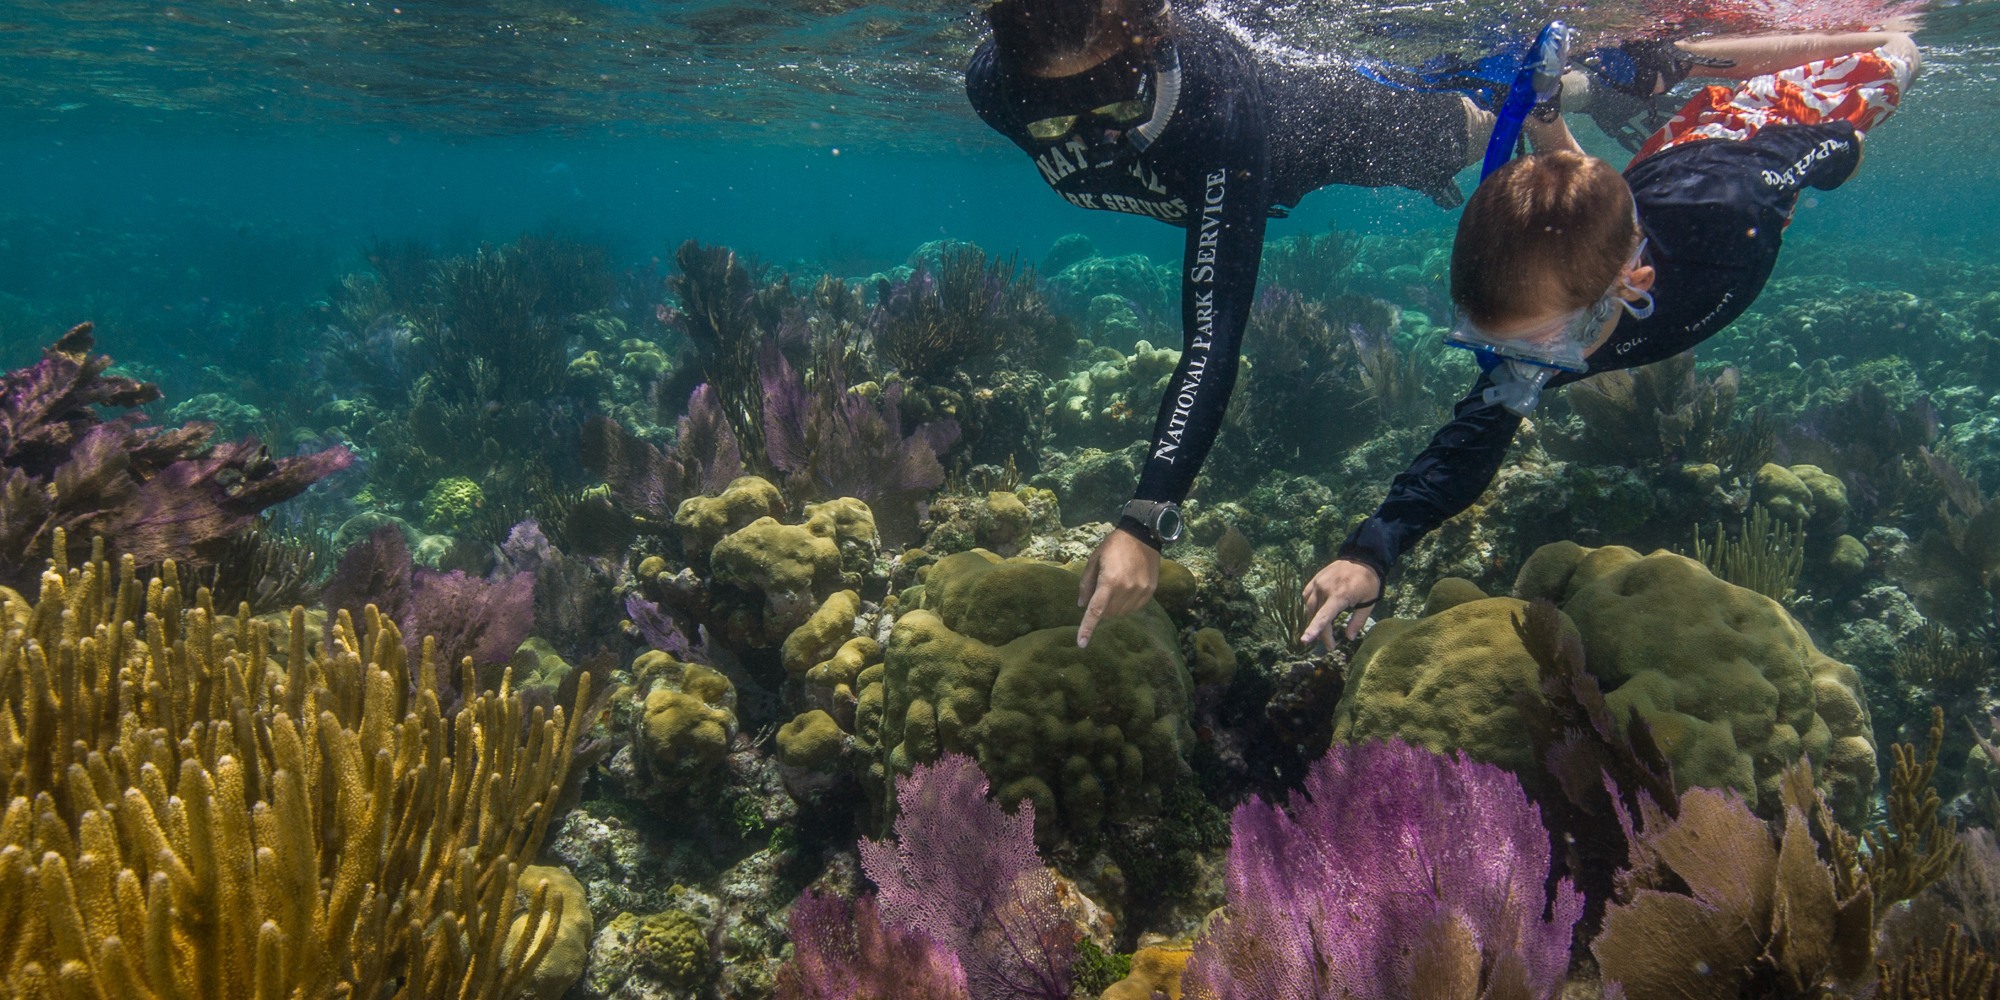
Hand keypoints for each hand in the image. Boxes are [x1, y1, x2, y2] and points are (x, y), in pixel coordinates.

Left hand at [1077, 528, 1160, 647]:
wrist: (1143, 536)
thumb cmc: (1114, 546)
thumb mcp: (1094, 560)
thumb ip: (1086, 583)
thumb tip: (1082, 605)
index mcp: (1109, 581)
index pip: (1096, 610)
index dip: (1087, 628)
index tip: (1081, 644)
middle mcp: (1126, 589)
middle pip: (1108, 614)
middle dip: (1101, 608)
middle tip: (1102, 591)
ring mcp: (1140, 591)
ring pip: (1121, 613)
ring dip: (1114, 606)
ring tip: (1117, 585)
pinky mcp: (1150, 591)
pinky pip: (1134, 608)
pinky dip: (1127, 603)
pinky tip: (1128, 587)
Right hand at [1298, 559, 1382, 648]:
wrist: (1362, 557)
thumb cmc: (1368, 582)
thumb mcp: (1369, 603)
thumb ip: (1358, 621)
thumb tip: (1349, 638)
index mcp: (1340, 595)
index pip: (1324, 616)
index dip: (1314, 630)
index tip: (1305, 640)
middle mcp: (1325, 589)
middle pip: (1316, 616)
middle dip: (1321, 634)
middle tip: (1330, 646)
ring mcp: (1318, 583)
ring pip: (1309, 607)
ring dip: (1314, 621)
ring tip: (1323, 632)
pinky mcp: (1315, 579)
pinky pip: (1307, 596)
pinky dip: (1310, 607)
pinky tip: (1317, 612)